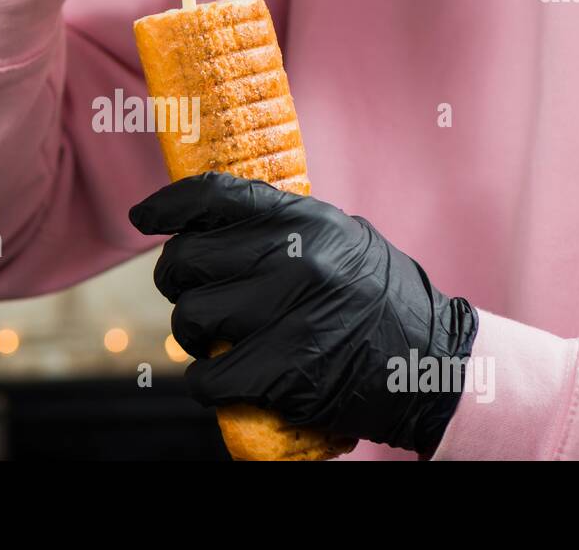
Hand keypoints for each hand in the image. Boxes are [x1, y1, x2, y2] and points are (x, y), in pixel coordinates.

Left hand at [129, 173, 478, 455]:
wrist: (435, 366)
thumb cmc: (381, 300)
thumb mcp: (341, 241)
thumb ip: (283, 230)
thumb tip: (206, 222)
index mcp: (307, 220)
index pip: (216, 196)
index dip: (169, 206)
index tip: (143, 218)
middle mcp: (297, 259)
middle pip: (187, 259)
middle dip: (177, 281)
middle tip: (193, 297)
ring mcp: (290, 315)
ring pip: (189, 318)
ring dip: (190, 336)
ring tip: (215, 341)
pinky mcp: (286, 372)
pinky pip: (208, 376)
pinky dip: (206, 383)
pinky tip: (224, 380)